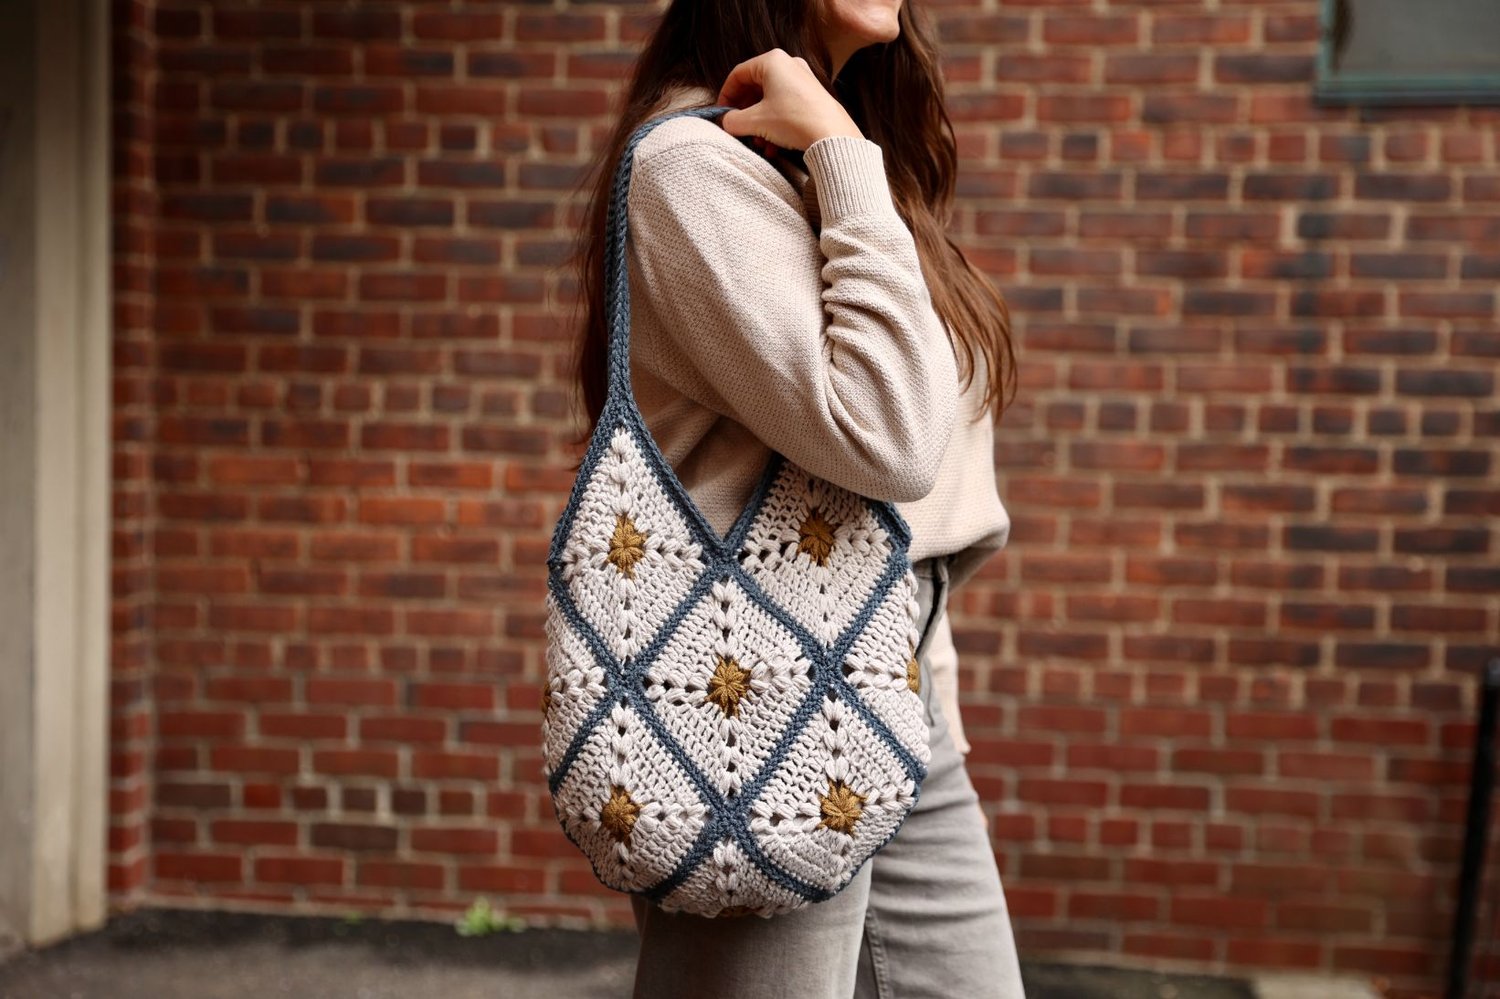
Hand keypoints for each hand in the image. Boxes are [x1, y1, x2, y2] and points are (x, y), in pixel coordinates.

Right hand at [715, 48, 864, 157]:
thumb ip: (733, 120)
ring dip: (760, 124)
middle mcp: (789, 64)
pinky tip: (775, 146)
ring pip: (770, 101)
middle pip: (754, 88)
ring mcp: (802, 79)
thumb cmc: (794, 121)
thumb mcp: (756, 121)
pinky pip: (785, 107)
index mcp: (772, 61)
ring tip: (760, 144)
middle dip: (745, 114)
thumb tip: (726, 122)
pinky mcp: (812, 96)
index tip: (721, 115)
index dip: (725, 96)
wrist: (833, 136)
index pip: (738, 74)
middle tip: (739, 131)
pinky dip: (775, 125)